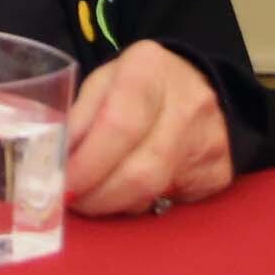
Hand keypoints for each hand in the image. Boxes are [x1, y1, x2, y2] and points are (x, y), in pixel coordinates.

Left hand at [65, 39, 232, 216]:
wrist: (204, 87)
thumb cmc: (141, 84)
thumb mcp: (105, 81)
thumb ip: (79, 116)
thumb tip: (56, 161)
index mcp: (149, 70)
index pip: (119, 125)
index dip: (88, 163)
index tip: (64, 184)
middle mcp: (187, 105)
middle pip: (140, 169)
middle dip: (98, 195)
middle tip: (70, 201)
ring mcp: (209, 141)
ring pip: (154, 190)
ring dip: (114, 204)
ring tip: (89, 199)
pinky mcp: (218, 174)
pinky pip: (171, 200)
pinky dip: (139, 203)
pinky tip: (123, 195)